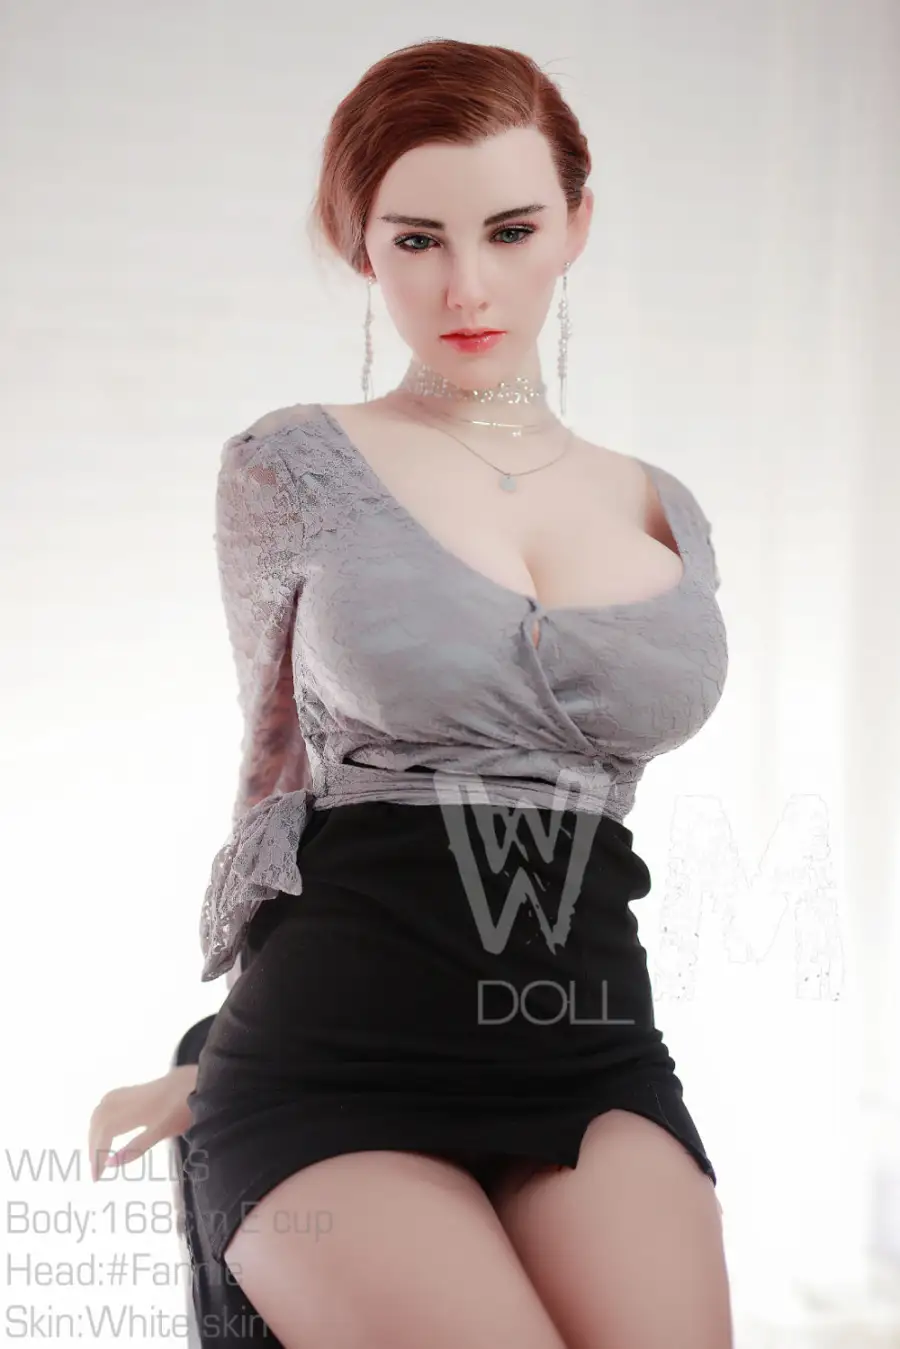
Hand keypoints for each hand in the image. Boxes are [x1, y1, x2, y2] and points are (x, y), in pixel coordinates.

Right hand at [87, 1064, 197, 1181]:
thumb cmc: (184, 1108)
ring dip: (94, 1131)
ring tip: (96, 1152)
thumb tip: (110, 1163)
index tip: (96, 1177)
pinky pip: (108, 1101)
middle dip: (93, 1146)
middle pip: (99, 1122)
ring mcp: (132, 1092)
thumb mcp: (162, 1132)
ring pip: (101, 1110)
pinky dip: (100, 1116)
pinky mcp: (137, 1089)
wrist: (200, 1079)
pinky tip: (104, 1125)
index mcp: (133, 1112)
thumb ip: (135, 1148)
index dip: (96, 1156)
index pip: (104, 1134)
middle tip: (96, 1170)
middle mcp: (127, 1100)